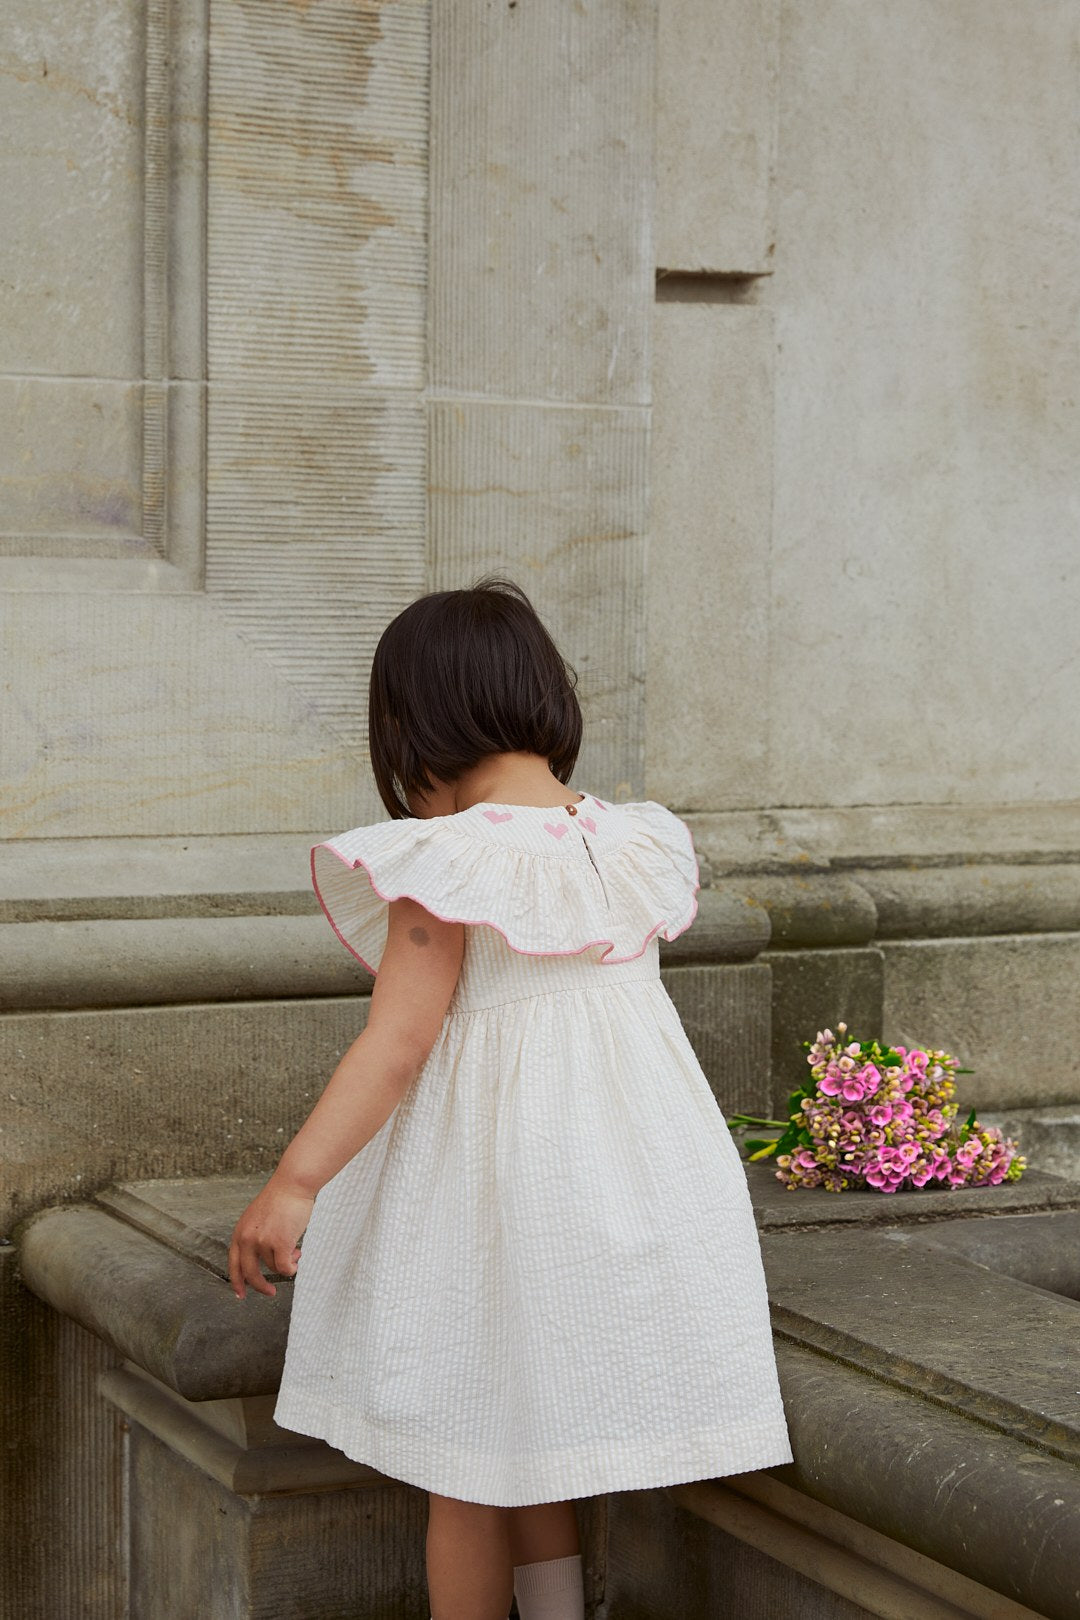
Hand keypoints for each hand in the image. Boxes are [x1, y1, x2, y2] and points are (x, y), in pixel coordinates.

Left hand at [228, 1174, 314, 1299]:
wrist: (293, 1185)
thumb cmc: (281, 1198)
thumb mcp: (259, 1219)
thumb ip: (257, 1238)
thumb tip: (268, 1262)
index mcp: (240, 1232)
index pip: (234, 1263)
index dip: (237, 1281)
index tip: (240, 1294)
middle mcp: (247, 1238)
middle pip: (249, 1273)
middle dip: (260, 1286)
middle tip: (270, 1292)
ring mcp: (262, 1242)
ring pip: (273, 1267)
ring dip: (286, 1264)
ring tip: (296, 1252)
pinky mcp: (279, 1244)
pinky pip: (285, 1267)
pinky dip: (292, 1267)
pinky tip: (298, 1257)